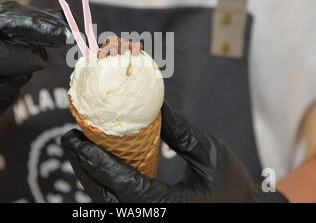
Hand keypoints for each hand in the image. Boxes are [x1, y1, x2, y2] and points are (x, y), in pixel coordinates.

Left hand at [61, 102, 287, 202]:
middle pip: (107, 197)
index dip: (98, 162)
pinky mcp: (149, 217)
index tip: (77, 140)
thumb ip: (180, 131)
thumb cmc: (233, 186)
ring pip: (108, 203)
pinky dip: (103, 184)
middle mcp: (154, 218)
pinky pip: (117, 204)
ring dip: (89, 176)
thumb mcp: (209, 153)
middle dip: (84, 168)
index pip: (125, 185)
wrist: (245, 210)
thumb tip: (154, 104)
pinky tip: (96, 164)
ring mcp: (150, 220)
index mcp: (170, 207)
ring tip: (78, 148)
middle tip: (70, 140)